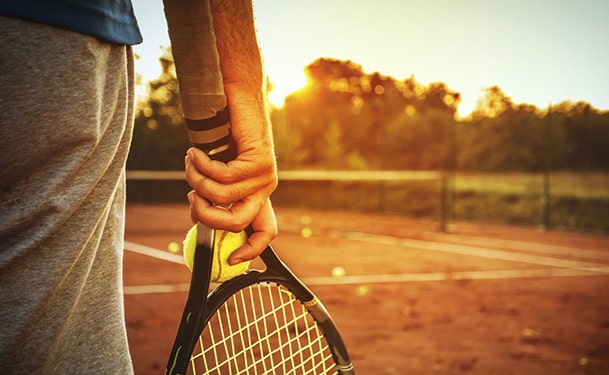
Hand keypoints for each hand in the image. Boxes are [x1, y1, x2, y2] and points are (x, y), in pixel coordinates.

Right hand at [184, 110, 277, 260]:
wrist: (237, 97)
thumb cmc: (224, 132)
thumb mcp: (216, 169)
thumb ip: (213, 194)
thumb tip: (196, 218)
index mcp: (257, 194)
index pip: (265, 231)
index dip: (252, 250)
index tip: (231, 260)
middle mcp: (266, 188)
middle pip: (237, 223)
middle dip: (206, 216)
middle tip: (190, 196)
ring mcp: (265, 176)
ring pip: (223, 198)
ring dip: (197, 181)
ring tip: (191, 162)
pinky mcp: (260, 162)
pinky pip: (223, 177)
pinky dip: (202, 166)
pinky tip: (195, 152)